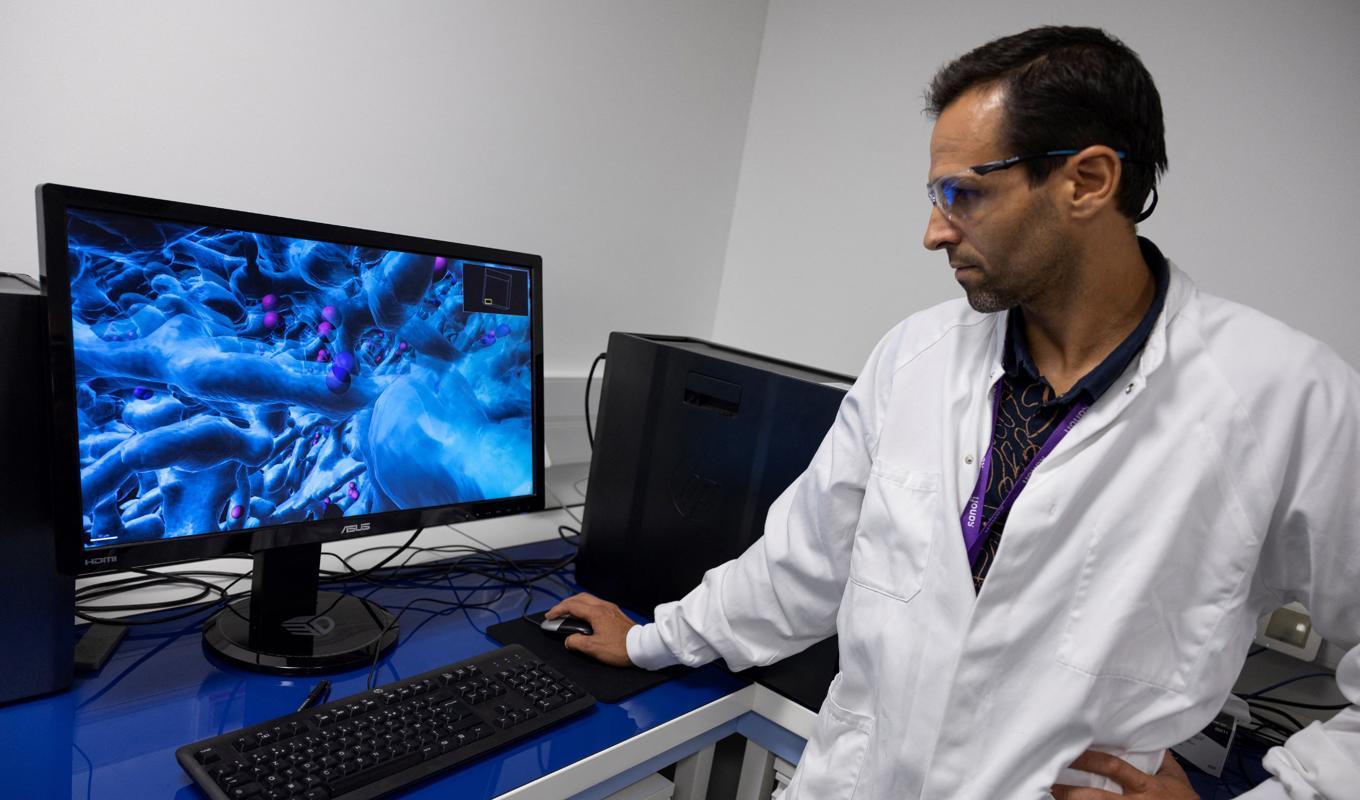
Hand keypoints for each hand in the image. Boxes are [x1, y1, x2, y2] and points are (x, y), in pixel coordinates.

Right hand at [544, 592, 636, 667]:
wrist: (642, 647)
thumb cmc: (621, 648)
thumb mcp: (594, 648)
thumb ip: (577, 642)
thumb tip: (568, 640)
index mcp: (596, 613)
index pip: (572, 606)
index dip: (558, 610)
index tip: (550, 616)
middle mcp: (604, 607)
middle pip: (580, 598)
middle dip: (565, 604)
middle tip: (556, 612)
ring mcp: (611, 609)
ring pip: (589, 599)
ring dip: (576, 604)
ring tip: (568, 613)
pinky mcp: (616, 614)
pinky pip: (596, 604)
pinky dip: (585, 607)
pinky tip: (584, 616)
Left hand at [1051, 750, 1197, 798]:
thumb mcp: (1175, 777)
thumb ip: (1159, 758)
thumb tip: (1144, 737)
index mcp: (1147, 785)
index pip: (1113, 767)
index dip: (1090, 760)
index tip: (1071, 753)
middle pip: (1097, 797)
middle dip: (1071, 791)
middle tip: (1052, 783)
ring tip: (1055, 795)